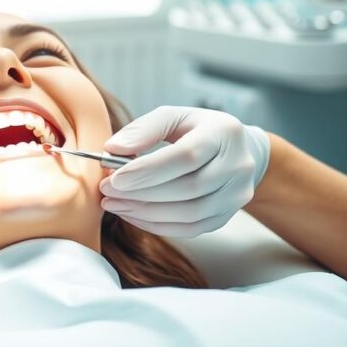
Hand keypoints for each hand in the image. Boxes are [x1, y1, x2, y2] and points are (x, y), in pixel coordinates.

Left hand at [98, 106, 270, 237]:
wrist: (239, 151)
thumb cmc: (197, 130)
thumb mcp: (173, 117)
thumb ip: (144, 129)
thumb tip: (113, 149)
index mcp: (223, 133)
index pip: (186, 157)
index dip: (148, 171)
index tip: (114, 178)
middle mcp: (237, 166)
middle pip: (188, 188)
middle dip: (141, 193)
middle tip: (107, 191)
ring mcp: (236, 195)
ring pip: (189, 214)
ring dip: (145, 212)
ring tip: (114, 203)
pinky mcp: (226, 216)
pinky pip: (190, 229)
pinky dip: (157, 225)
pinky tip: (132, 214)